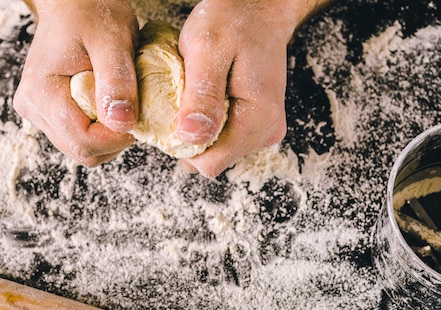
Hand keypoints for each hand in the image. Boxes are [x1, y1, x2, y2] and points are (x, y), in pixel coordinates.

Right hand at [14, 0, 138, 166]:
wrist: (74, 1)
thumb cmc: (90, 11)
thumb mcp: (111, 40)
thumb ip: (116, 81)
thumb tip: (122, 122)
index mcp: (41, 92)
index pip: (82, 141)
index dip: (116, 138)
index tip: (137, 118)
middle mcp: (34, 108)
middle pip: (82, 150)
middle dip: (114, 139)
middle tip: (133, 109)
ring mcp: (41, 113)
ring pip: (83, 148)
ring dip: (110, 136)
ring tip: (121, 102)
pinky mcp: (52, 113)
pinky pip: (82, 136)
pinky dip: (103, 129)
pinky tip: (111, 104)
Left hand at [177, 0, 330, 177]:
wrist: (257, 9)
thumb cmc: (232, 21)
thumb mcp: (207, 49)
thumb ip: (202, 95)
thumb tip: (191, 137)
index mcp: (259, 118)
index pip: (211, 163)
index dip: (183, 146)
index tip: (173, 115)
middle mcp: (267, 131)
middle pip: (214, 160)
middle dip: (190, 138)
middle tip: (184, 99)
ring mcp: (264, 130)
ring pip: (217, 151)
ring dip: (199, 130)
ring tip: (196, 95)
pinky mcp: (257, 125)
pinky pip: (224, 139)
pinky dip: (208, 124)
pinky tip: (205, 100)